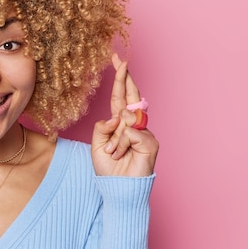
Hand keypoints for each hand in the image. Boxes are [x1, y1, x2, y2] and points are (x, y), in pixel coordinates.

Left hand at [91, 54, 158, 176]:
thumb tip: (116, 116)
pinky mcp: (150, 142)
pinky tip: (121, 155)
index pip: (121, 97)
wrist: (117, 188)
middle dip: (125, 78)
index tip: (118, 61)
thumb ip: (102, 127)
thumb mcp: (97, 145)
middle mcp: (134, 125)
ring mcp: (144, 132)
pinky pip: (130, 133)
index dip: (120, 79)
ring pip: (126, 120)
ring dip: (114, 139)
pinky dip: (120, 145)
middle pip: (131, 97)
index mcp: (121, 123)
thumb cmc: (108, 168)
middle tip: (121, 60)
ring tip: (113, 154)